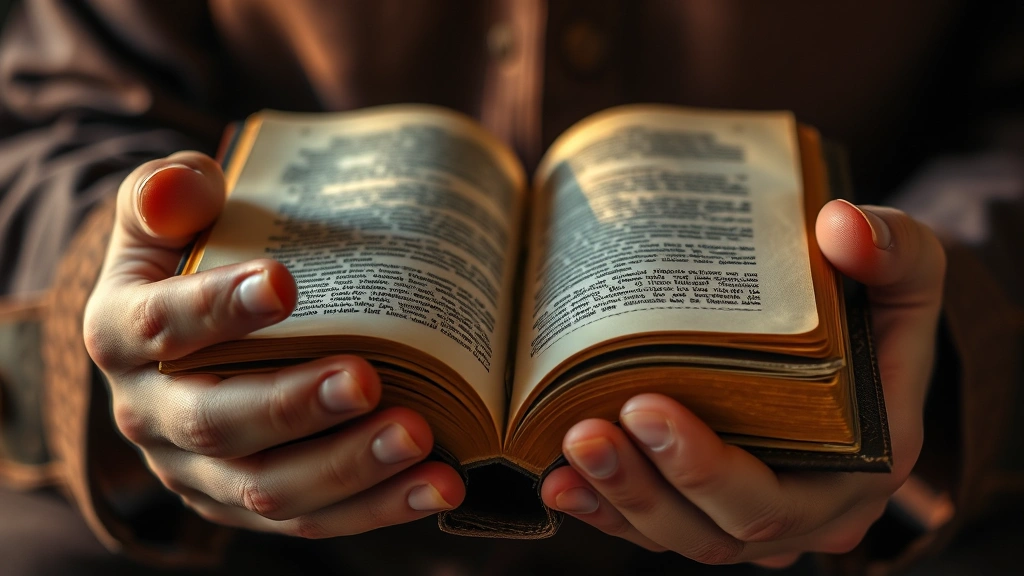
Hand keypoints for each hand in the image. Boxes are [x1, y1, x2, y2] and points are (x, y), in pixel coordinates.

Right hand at [84, 152, 463, 536]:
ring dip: (346, 468)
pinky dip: (375, 508)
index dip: (214, 307)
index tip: (281, 283)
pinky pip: (308, 519)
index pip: (158, 325)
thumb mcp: (167, 210)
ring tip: (417, 438)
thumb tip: (185, 187)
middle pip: (216, 422)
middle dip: (293, 406)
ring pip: (267, 486)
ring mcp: (197, 470)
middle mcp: (148, 414)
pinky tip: (434, 486)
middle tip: (365, 379)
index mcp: (120, 333)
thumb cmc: (191, 255)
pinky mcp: (244, 503)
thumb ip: (170, 192)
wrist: (186, 324)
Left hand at [541, 200, 944, 566]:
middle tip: (586, 429)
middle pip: (719, 528)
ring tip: (563, 452)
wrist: (864, 334)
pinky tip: (560, 481)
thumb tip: (840, 225)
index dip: (708, 469)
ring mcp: (756, 515)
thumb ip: (892, 248)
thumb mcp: (908, 269)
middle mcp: (809, 509)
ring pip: (680, 535)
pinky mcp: (713, 506)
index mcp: (860, 465)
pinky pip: (655, 528)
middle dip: (644, 485)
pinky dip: (606, 511)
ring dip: (616, 500)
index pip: (781, 496)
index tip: (645, 405)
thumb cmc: (880, 304)